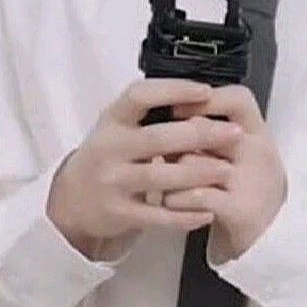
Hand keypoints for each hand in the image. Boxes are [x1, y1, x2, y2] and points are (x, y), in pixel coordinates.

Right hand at [46, 78, 243, 260]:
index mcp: (111, 120)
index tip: (205, 90)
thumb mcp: (115, 127)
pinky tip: (208, 210)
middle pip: (157, 138)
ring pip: (160, 177)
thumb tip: (195, 92)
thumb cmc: (107, 156)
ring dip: (197, 173)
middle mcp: (109, 148)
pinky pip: (157, 216)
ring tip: (227, 170)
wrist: (73, 200)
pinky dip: (185, 214)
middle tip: (233, 132)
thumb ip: (145, 113)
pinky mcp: (118, 212)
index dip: (173, 90)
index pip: (139, 96)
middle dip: (199, 134)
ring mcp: (112, 181)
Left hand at [161, 84, 286, 260]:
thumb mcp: (237, 158)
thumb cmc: (243, 194)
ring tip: (167, 185)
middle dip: (173, 144)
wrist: (270, 247)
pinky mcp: (242, 210)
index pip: (237, 98)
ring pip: (190, 162)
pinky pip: (192, 194)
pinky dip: (174, 199)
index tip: (177, 110)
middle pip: (203, 130)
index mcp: (260, 135)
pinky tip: (172, 203)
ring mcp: (253, 181)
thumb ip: (211, 135)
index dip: (204, 99)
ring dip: (168, 174)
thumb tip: (169, 111)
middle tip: (163, 157)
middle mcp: (260, 153)